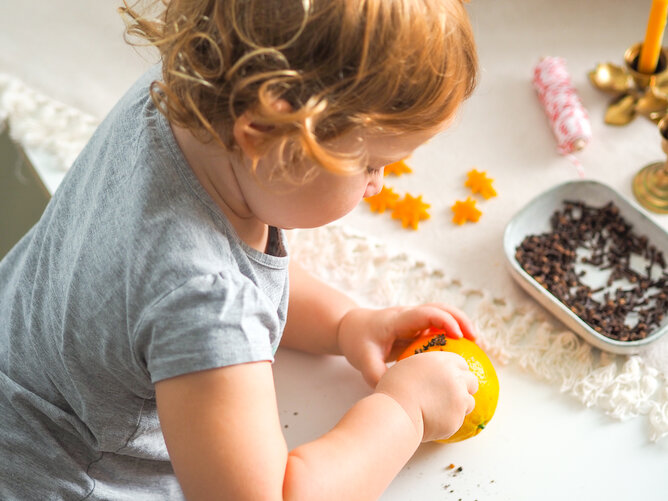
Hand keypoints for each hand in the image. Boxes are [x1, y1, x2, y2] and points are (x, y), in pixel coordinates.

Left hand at [337, 303, 476, 386]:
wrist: (350, 328)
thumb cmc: (357, 341)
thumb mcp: (363, 361)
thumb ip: (378, 376)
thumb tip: (398, 393)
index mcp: (397, 320)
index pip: (425, 313)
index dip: (444, 321)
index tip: (459, 336)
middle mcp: (408, 315)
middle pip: (440, 308)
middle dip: (460, 319)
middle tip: (476, 339)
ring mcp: (414, 319)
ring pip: (442, 314)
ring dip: (460, 324)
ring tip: (476, 345)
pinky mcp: (416, 326)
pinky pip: (438, 326)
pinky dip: (452, 333)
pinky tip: (462, 350)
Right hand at [375, 351, 477, 441]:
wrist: (396, 412)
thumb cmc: (395, 389)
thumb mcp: (409, 366)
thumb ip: (427, 367)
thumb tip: (432, 371)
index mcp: (443, 361)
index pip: (461, 363)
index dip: (456, 372)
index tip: (449, 379)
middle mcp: (455, 377)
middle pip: (472, 381)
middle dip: (465, 388)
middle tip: (451, 395)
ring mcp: (459, 399)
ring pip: (469, 402)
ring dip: (459, 405)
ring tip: (440, 410)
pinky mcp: (457, 418)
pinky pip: (459, 419)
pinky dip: (450, 420)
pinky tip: (434, 420)